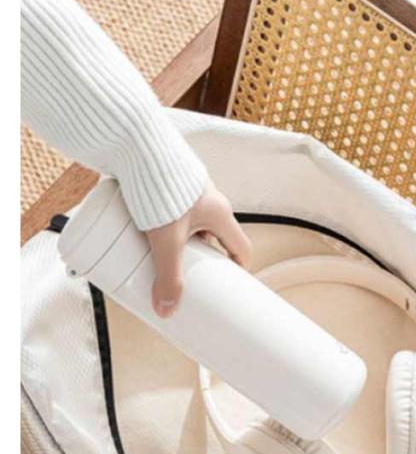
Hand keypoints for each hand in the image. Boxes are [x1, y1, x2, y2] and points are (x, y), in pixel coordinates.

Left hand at [146, 182, 251, 317]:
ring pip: (190, 223)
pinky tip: (147, 231)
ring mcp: (188, 190)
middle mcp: (208, 200)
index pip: (240, 247)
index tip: (230, 285)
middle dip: (202, 259)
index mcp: (219, 213)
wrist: (136, 144)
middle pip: (213, 237)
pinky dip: (165, 223)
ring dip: (181, 240)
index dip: (238, 269)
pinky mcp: (167, 183)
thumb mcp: (166, 239)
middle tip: (189, 276)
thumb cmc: (161, 183)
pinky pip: (172, 209)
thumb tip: (166, 310)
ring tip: (162, 256)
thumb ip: (168, 275)